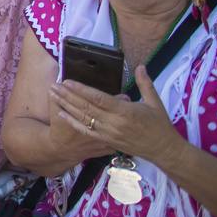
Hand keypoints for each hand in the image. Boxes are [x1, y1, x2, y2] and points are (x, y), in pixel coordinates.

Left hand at [50, 66, 186, 166]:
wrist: (163, 150)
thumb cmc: (160, 125)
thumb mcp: (155, 102)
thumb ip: (145, 83)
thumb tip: (141, 66)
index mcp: (125, 111)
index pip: (98, 99)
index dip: (81, 90)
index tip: (67, 81)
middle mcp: (114, 123)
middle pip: (86, 108)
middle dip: (68, 96)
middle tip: (54, 86)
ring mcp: (109, 133)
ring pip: (83, 119)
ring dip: (66, 106)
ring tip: (53, 95)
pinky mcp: (107, 141)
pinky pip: (86, 131)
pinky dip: (72, 122)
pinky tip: (61, 114)